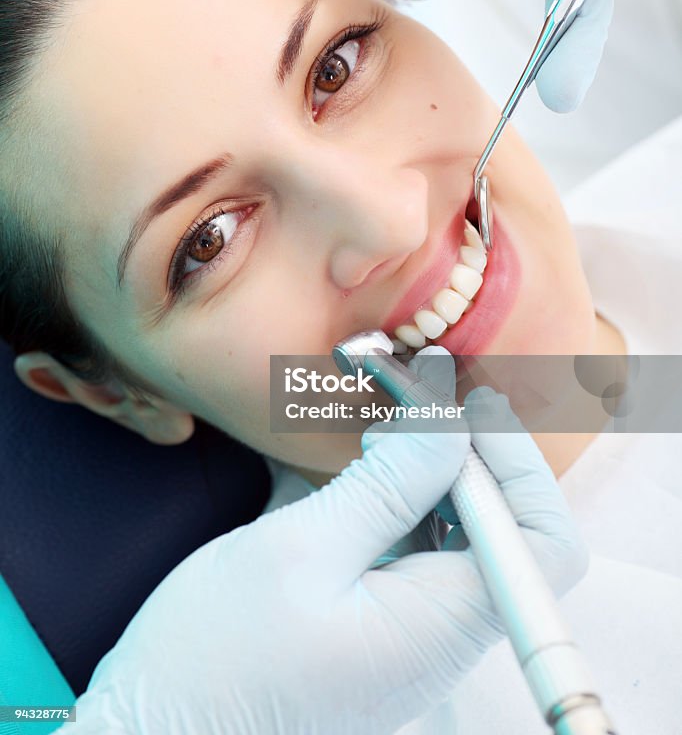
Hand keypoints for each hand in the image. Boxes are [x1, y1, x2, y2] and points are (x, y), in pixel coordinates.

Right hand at [62, 356, 586, 733]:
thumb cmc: (216, 664)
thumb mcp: (300, 553)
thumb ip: (387, 485)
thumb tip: (449, 420)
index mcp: (440, 625)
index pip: (539, 540)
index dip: (518, 463)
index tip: (469, 404)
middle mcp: (437, 631)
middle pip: (496, 523)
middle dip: (463, 446)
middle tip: (415, 387)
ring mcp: (404, 627)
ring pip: (450, 527)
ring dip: (424, 463)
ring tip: (385, 412)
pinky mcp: (370, 619)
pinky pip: (407, 543)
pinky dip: (392, 491)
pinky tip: (358, 459)